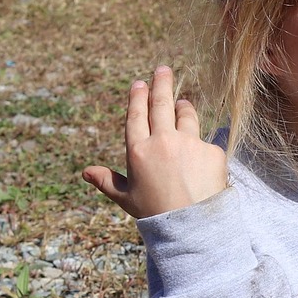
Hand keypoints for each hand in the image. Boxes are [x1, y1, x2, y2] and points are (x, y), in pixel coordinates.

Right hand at [83, 66, 228, 218]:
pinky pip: (207, 140)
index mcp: (139, 151)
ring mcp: (189, 143)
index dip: (138, 97)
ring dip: (184, 107)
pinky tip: (203, 150)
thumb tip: (86, 172)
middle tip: (163, 69)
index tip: (140, 84)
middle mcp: (162, 141)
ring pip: (187, 115)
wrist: (193, 228)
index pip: (137, 115)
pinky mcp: (212, 150)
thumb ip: (108, 182)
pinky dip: (203, 143)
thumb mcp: (128, 199)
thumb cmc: (157, 215)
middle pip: (161, 104)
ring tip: (183, 104)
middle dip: (162, 83)